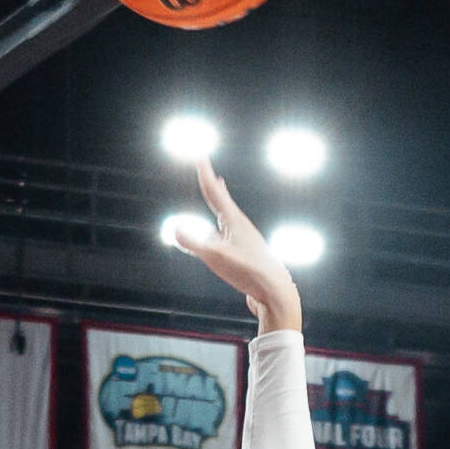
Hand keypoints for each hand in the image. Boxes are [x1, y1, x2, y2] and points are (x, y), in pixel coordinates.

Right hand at [171, 158, 302, 332]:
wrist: (275, 292)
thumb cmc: (248, 272)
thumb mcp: (216, 257)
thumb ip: (194, 243)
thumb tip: (174, 228)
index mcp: (234, 221)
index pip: (214, 192)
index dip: (205, 174)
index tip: (200, 156)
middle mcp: (239, 226)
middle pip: (221, 201)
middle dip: (212, 185)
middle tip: (208, 170)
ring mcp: (242, 240)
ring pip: (223, 217)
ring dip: (216, 203)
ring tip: (216, 192)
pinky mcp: (243, 255)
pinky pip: (224, 234)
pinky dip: (215, 227)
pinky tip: (215, 234)